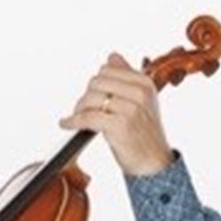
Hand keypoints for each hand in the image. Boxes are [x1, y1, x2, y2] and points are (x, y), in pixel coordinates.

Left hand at [59, 52, 172, 177]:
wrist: (154, 164)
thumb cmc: (144, 135)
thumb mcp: (142, 100)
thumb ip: (127, 77)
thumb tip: (111, 56)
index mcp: (144, 83)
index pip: (108, 69)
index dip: (95, 83)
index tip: (92, 96)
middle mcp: (139, 93)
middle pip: (97, 81)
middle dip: (86, 95)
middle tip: (83, 109)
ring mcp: (130, 109)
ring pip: (91, 97)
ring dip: (79, 108)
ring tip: (78, 118)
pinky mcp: (119, 125)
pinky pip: (88, 117)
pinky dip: (73, 121)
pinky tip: (67, 124)